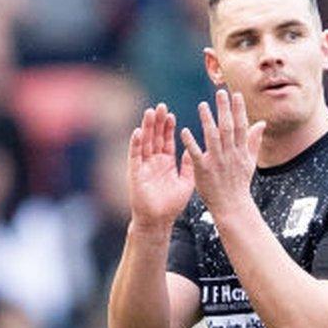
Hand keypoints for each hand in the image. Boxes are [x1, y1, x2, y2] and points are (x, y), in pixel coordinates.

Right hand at [127, 103, 193, 229]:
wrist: (159, 221)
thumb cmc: (172, 205)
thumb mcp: (185, 183)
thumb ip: (188, 166)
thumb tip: (192, 151)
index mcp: (166, 163)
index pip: (167, 140)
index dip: (168, 127)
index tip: (171, 114)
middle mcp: (154, 162)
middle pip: (155, 137)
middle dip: (158, 122)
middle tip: (161, 106)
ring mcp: (144, 166)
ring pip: (145, 142)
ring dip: (147, 127)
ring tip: (150, 112)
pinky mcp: (135, 173)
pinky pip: (135, 156)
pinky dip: (136, 144)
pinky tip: (138, 131)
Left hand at [180, 90, 265, 218]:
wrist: (232, 206)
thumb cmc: (239, 183)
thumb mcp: (250, 161)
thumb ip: (254, 141)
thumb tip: (262, 123)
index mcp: (241, 151)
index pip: (241, 126)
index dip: (239, 110)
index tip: (236, 94)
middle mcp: (230, 154)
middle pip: (228, 128)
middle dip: (225, 110)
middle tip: (220, 93)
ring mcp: (217, 162)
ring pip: (212, 137)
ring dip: (208, 121)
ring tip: (202, 105)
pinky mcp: (204, 170)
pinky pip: (196, 154)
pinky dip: (191, 143)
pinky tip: (185, 130)